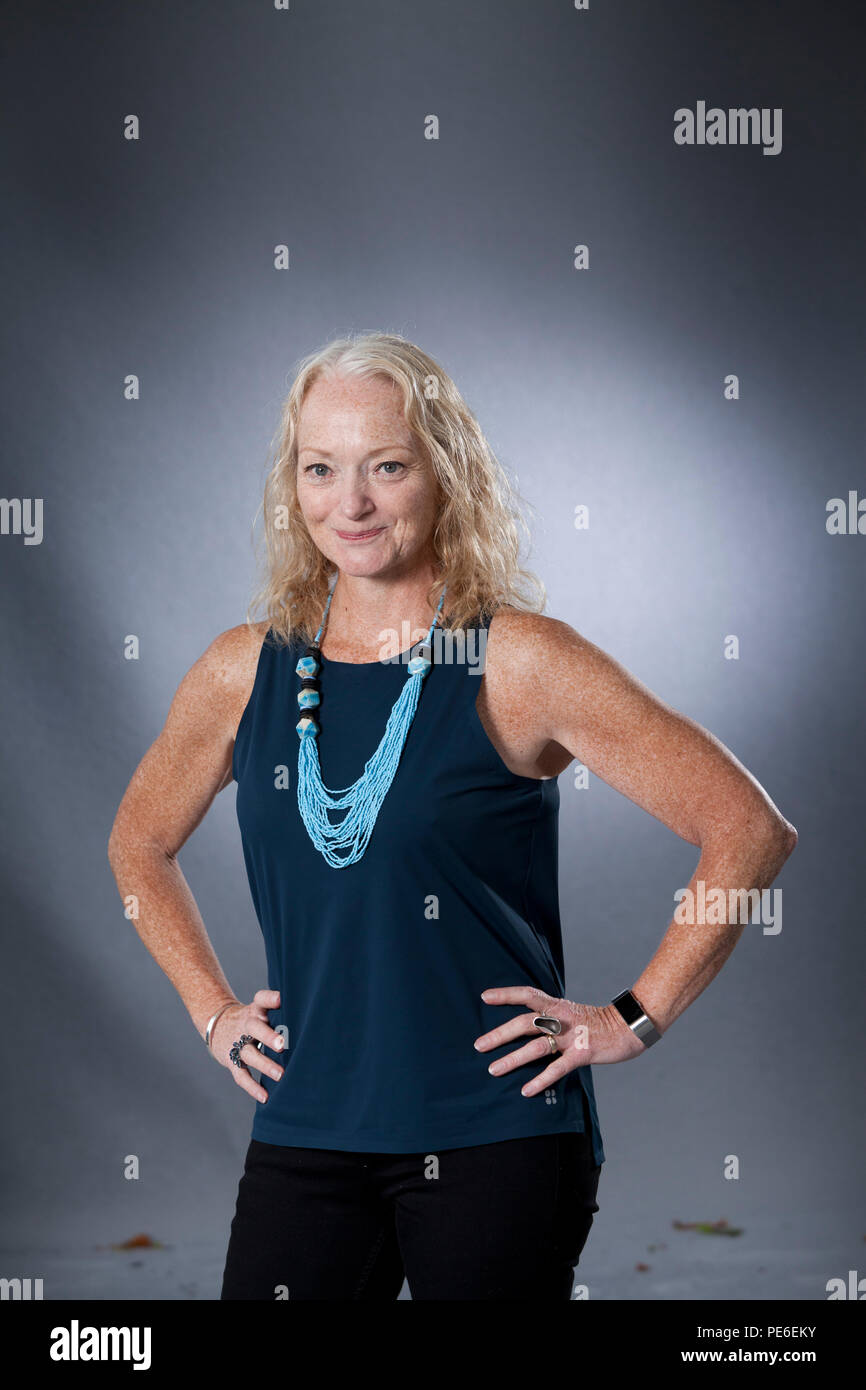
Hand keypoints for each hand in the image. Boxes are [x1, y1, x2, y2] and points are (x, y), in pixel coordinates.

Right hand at [210, 989, 285, 1102]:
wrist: (218, 1025)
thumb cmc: (253, 1018)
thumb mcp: (261, 1008)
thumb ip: (280, 1011)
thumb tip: (313, 1016)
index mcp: (256, 1010)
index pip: (261, 999)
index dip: (270, 998)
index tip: (281, 999)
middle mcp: (247, 1025)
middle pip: (255, 1028)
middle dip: (268, 1036)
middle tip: (282, 1045)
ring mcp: (238, 1043)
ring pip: (249, 1054)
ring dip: (264, 1065)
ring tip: (281, 1075)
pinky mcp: (232, 1061)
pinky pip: (241, 1075)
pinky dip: (252, 1087)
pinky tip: (265, 1097)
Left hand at [474, 986, 646, 1096]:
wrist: (629, 1027)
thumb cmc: (596, 1023)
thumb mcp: (571, 1013)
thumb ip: (550, 1017)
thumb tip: (525, 1026)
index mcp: (558, 1005)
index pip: (528, 994)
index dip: (506, 994)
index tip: (484, 997)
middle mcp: (562, 1018)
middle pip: (525, 1023)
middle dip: (500, 1034)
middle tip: (479, 1045)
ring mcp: (572, 1036)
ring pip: (536, 1046)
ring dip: (513, 1059)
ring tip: (493, 1070)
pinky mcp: (583, 1054)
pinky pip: (557, 1068)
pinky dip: (540, 1079)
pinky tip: (526, 1090)